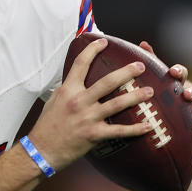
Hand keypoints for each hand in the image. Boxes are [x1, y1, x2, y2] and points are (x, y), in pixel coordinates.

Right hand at [28, 37, 155, 170]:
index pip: (81, 63)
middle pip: (107, 82)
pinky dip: (135, 129)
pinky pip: (119, 130)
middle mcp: (79, 101)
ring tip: (149, 91)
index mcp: (68, 90)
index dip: (93, 50)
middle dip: (126, 72)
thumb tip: (77, 78)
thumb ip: (68, 88)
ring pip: (117, 104)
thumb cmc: (47, 124)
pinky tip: (147, 126)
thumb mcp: (54, 100)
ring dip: (135, 97)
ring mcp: (88, 118)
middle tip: (140, 66)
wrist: (42, 149)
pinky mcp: (94, 134)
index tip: (104, 41)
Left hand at [139, 40, 191, 135]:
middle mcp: (186, 94)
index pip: (181, 74)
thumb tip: (142, 44)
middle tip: (186, 94)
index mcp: (177, 82)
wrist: (186, 109)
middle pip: (191, 91)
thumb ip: (153, 61)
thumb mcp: (161, 76)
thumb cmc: (168, 88)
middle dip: (190, 92)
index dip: (178, 71)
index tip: (173, 72)